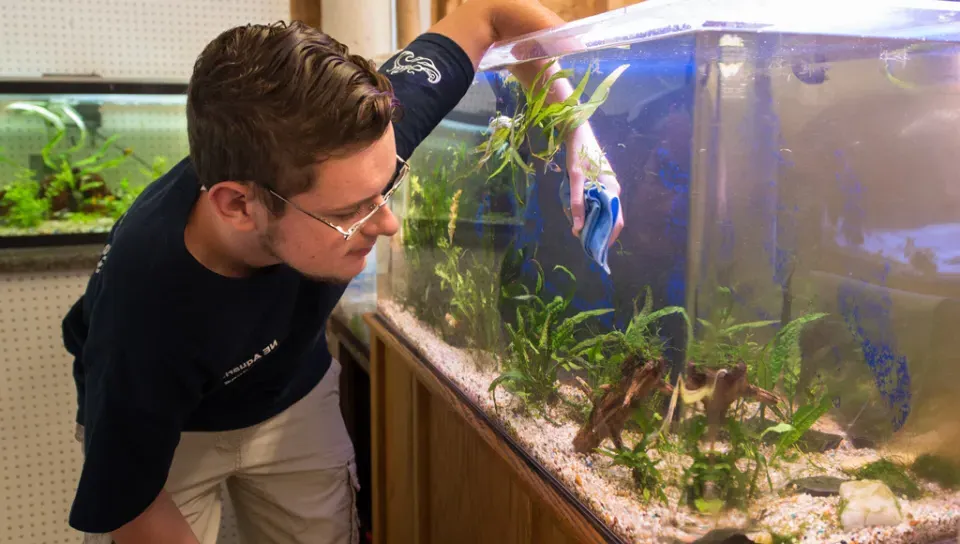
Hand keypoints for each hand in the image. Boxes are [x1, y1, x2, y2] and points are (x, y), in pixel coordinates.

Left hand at [564, 126, 623, 247]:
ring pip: (603, 210)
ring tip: (577, 228)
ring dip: (592, 220)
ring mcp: (607, 186)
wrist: (578, 131)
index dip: (608, 238)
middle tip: (580, 239)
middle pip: (609, 218)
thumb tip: (578, 228)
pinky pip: (597, 202)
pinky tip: (577, 212)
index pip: (616, 221)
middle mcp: (613, 189)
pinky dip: (589, 210)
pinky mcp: (600, 182)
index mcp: (612, 189)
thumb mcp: (575, 179)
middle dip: (597, 230)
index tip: (595, 249)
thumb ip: (577, 203)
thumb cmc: (578, 153)